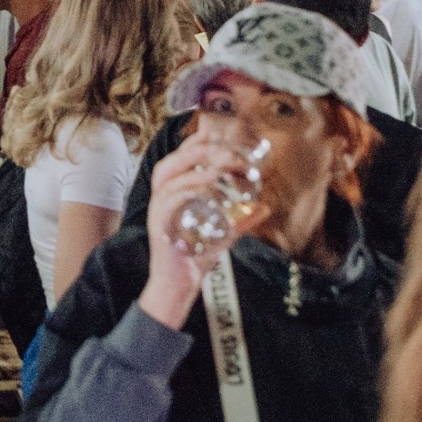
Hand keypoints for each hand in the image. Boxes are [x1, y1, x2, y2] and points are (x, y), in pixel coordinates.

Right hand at [135, 132, 266, 331]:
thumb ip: (242, 218)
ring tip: (226, 169)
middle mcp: (161, 196)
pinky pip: (171, 199)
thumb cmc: (196, 255)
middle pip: (173, 161)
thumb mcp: (222, 231)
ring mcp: (157, 209)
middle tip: (232, 155)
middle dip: (202, 151)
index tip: (225, 137)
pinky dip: (191, 191)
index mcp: (171, 191)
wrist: (178, 284)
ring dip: (200, 169)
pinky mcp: (159, 223)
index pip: (180, 157)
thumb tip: (264, 206)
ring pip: (171, 177)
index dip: (199, 143)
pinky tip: (212, 191)